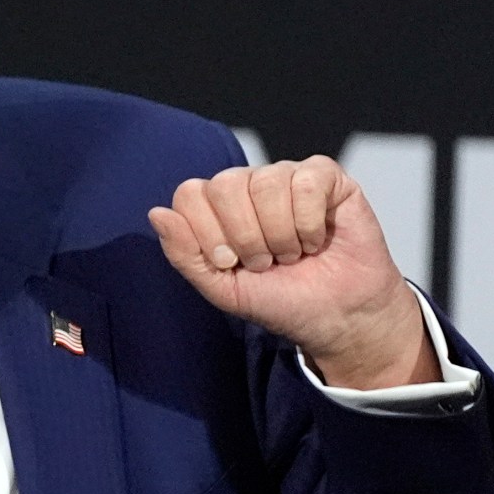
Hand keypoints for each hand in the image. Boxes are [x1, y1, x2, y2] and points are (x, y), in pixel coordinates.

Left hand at [147, 155, 438, 389]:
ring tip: (294, 254)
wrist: (337, 317)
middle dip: (246, 237)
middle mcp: (249, 184)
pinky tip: (317, 240)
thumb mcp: (222, 289)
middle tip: (265, 262)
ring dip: (281, 235)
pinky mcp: (326, 177)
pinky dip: (310, 223)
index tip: (231, 264)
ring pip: (267, 184)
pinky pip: (307, 182)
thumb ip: (184, 254)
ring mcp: (287, 176)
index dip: (209, 235)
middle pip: (225, 185)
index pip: (190, 194)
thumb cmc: (281, 300)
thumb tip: (157, 213)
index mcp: (217, 206)